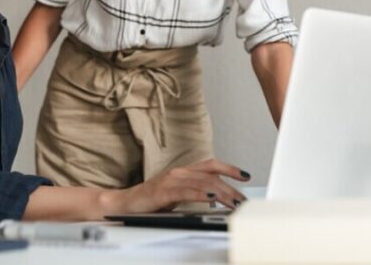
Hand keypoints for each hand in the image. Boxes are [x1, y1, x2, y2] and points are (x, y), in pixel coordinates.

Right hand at [118, 158, 248, 213]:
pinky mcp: (164, 191)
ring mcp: (171, 180)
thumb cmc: (150, 201)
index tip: (245, 175)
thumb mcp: (176, 196)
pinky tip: (212, 196)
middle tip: (244, 200)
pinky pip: (187, 191)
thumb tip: (216, 199)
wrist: (125, 204)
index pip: (211, 165)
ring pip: (203, 183)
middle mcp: (179, 172)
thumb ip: (194, 194)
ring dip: (222, 193)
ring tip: (235, 202)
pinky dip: (202, 193)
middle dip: (231, 188)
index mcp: (183, 172)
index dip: (229, 168)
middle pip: (212, 176)